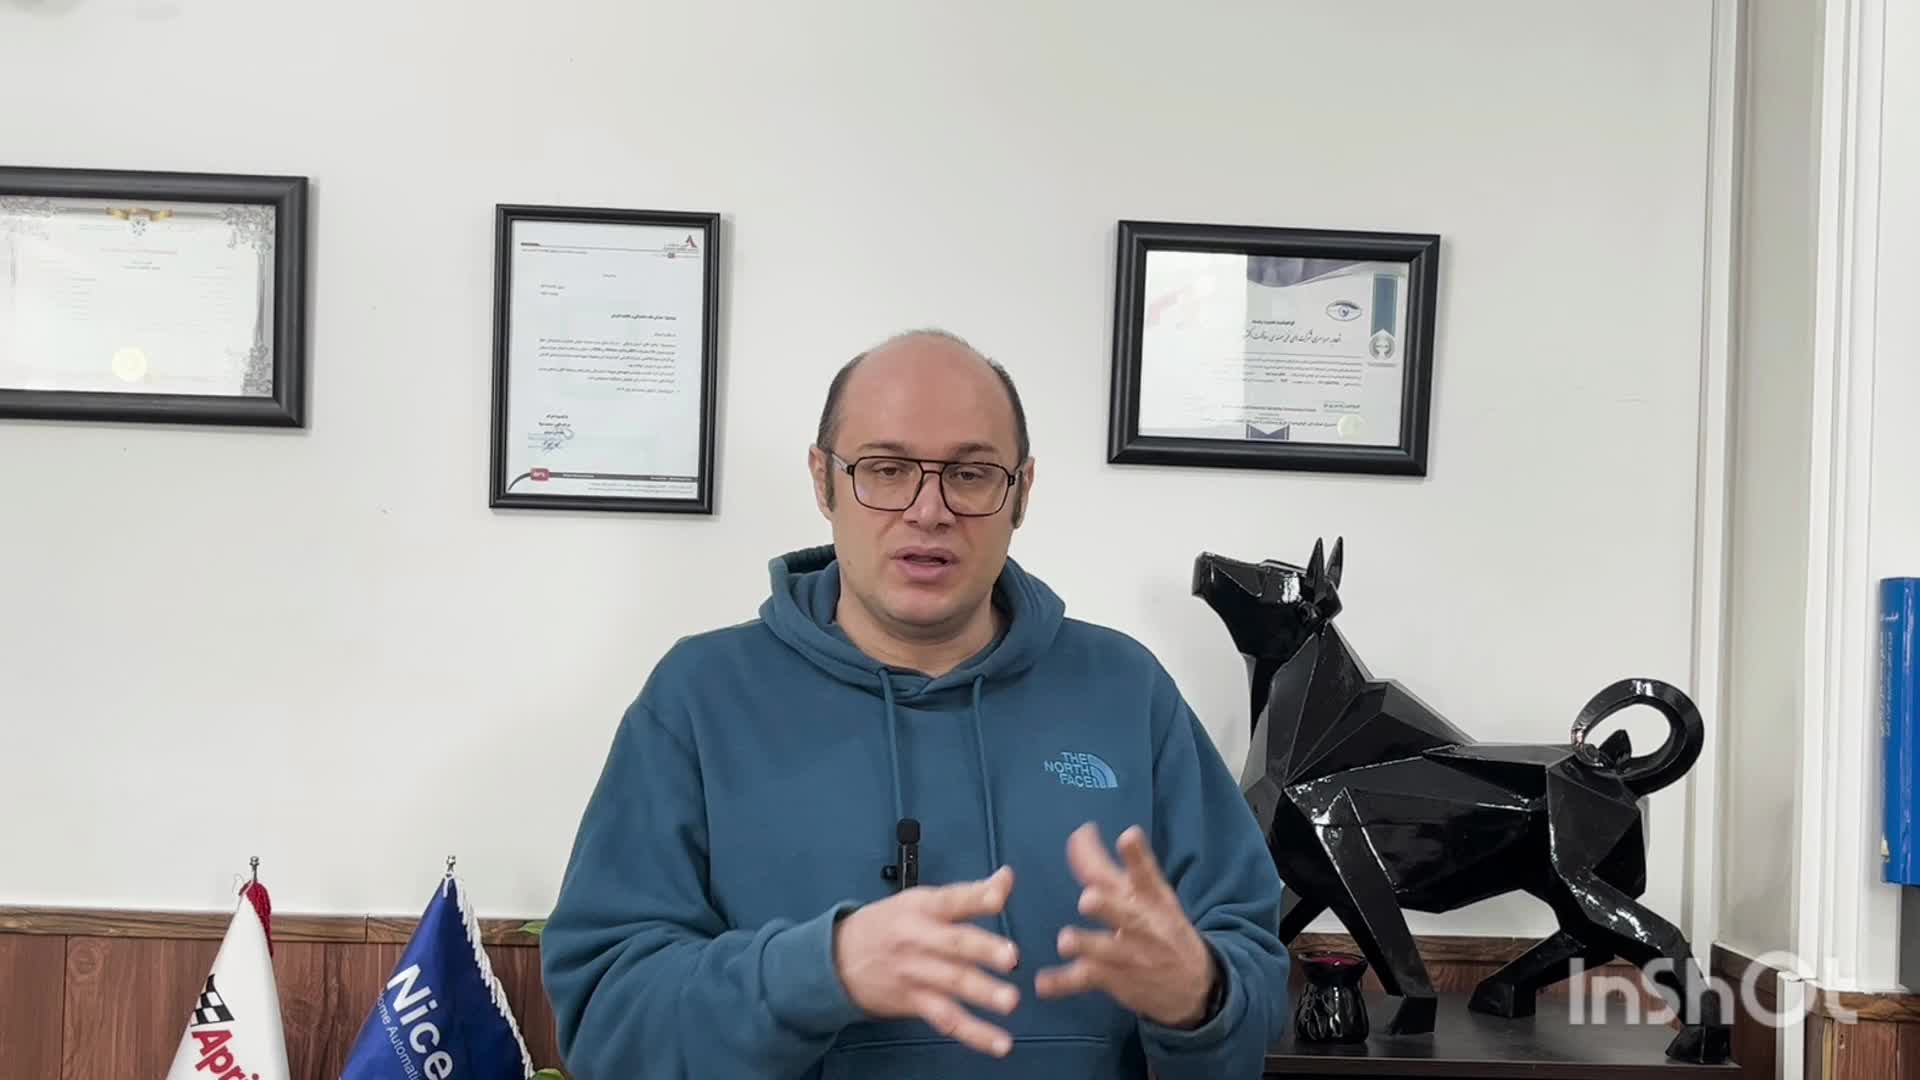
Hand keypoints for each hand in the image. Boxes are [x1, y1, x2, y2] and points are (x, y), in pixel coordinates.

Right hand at [832, 866, 1021, 1056]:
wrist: (838, 957)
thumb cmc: (889, 924)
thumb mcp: (921, 900)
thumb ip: (969, 894)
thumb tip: (1006, 878)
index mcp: (922, 908)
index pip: (951, 900)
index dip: (975, 897)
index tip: (998, 897)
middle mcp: (918, 939)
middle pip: (953, 943)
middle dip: (983, 950)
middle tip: (1010, 957)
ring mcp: (916, 972)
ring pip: (952, 983)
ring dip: (982, 993)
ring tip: (1009, 1001)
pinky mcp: (915, 1001)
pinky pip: (947, 1019)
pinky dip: (974, 1033)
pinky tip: (999, 1042)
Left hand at [1034, 823, 1215, 1028]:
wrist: (1194, 985)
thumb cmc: (1160, 927)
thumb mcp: (1147, 896)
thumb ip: (1108, 867)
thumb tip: (1080, 833)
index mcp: (1151, 898)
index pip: (1145, 873)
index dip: (1135, 855)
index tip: (1128, 837)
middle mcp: (1141, 924)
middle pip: (1124, 913)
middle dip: (1106, 905)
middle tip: (1088, 899)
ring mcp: (1129, 954)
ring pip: (1104, 949)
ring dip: (1085, 945)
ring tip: (1066, 942)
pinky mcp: (1115, 979)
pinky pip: (1086, 980)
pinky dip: (1063, 983)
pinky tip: (1042, 984)